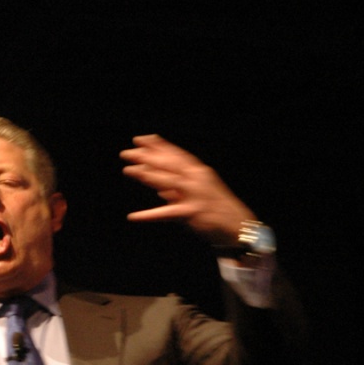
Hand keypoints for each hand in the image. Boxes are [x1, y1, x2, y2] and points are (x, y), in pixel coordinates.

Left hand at [120, 134, 254, 247]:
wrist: (238, 226)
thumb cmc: (217, 208)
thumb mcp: (198, 193)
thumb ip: (178, 189)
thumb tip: (158, 189)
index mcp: (199, 172)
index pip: (175, 155)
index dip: (158, 146)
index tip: (140, 138)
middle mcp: (197, 179)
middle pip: (168, 165)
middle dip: (146, 157)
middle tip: (126, 152)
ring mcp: (195, 195)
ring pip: (167, 182)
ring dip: (146, 175)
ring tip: (127, 170)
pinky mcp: (192, 213)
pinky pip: (166, 214)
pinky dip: (149, 215)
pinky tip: (133, 217)